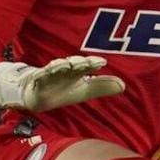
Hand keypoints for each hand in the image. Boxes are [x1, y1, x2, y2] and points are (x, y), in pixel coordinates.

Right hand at [0, 56, 123, 111]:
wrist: (37, 96)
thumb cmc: (63, 89)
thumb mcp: (84, 90)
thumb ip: (102, 87)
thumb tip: (123, 85)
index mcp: (76, 72)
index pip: (87, 66)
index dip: (94, 63)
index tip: (102, 62)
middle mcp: (64, 70)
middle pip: (71, 64)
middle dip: (78, 62)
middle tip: (85, 63)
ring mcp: (49, 74)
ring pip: (55, 67)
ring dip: (60, 65)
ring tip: (65, 64)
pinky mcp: (36, 81)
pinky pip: (38, 76)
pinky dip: (42, 74)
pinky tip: (45, 72)